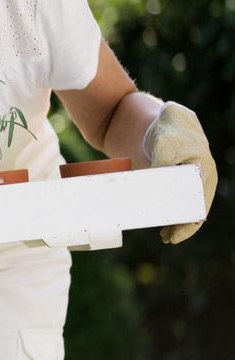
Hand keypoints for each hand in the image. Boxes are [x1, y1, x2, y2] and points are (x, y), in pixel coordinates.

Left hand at [145, 102, 216, 242]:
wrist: (155, 120)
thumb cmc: (167, 129)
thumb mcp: (165, 143)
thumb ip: (164, 162)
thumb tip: (158, 184)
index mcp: (203, 171)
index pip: (200, 203)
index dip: (190, 221)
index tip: (177, 234)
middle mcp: (196, 179)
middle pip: (192, 209)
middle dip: (182, 226)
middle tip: (167, 238)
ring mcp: (182, 181)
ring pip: (181, 207)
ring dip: (174, 222)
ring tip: (164, 236)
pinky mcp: (168, 181)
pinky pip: (168, 201)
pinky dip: (163, 212)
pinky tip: (156, 221)